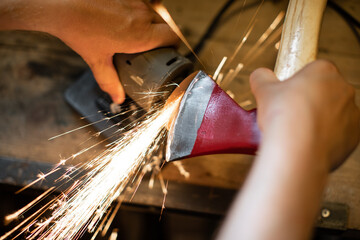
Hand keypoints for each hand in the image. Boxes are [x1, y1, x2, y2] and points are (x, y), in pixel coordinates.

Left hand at [49, 0, 177, 102]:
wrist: (62, 3)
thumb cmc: (79, 28)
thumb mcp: (96, 60)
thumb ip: (109, 81)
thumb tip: (118, 98)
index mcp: (140, 34)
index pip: (173, 37)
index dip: (174, 46)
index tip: (169, 52)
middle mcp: (141, 15)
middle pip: (166, 25)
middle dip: (163, 36)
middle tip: (153, 47)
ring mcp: (134, 2)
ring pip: (153, 13)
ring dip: (151, 24)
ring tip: (139, 34)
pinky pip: (141, 5)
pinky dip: (139, 14)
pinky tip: (126, 20)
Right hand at [250, 60, 359, 169]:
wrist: (296, 151)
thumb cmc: (282, 117)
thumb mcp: (263, 90)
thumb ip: (262, 77)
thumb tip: (260, 75)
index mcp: (325, 71)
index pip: (313, 70)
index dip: (297, 83)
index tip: (286, 95)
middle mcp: (344, 89)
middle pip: (325, 91)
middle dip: (310, 100)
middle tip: (290, 114)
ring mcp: (352, 113)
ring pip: (333, 112)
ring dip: (319, 118)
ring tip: (298, 131)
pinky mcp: (354, 136)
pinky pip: (339, 133)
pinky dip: (326, 137)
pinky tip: (309, 142)